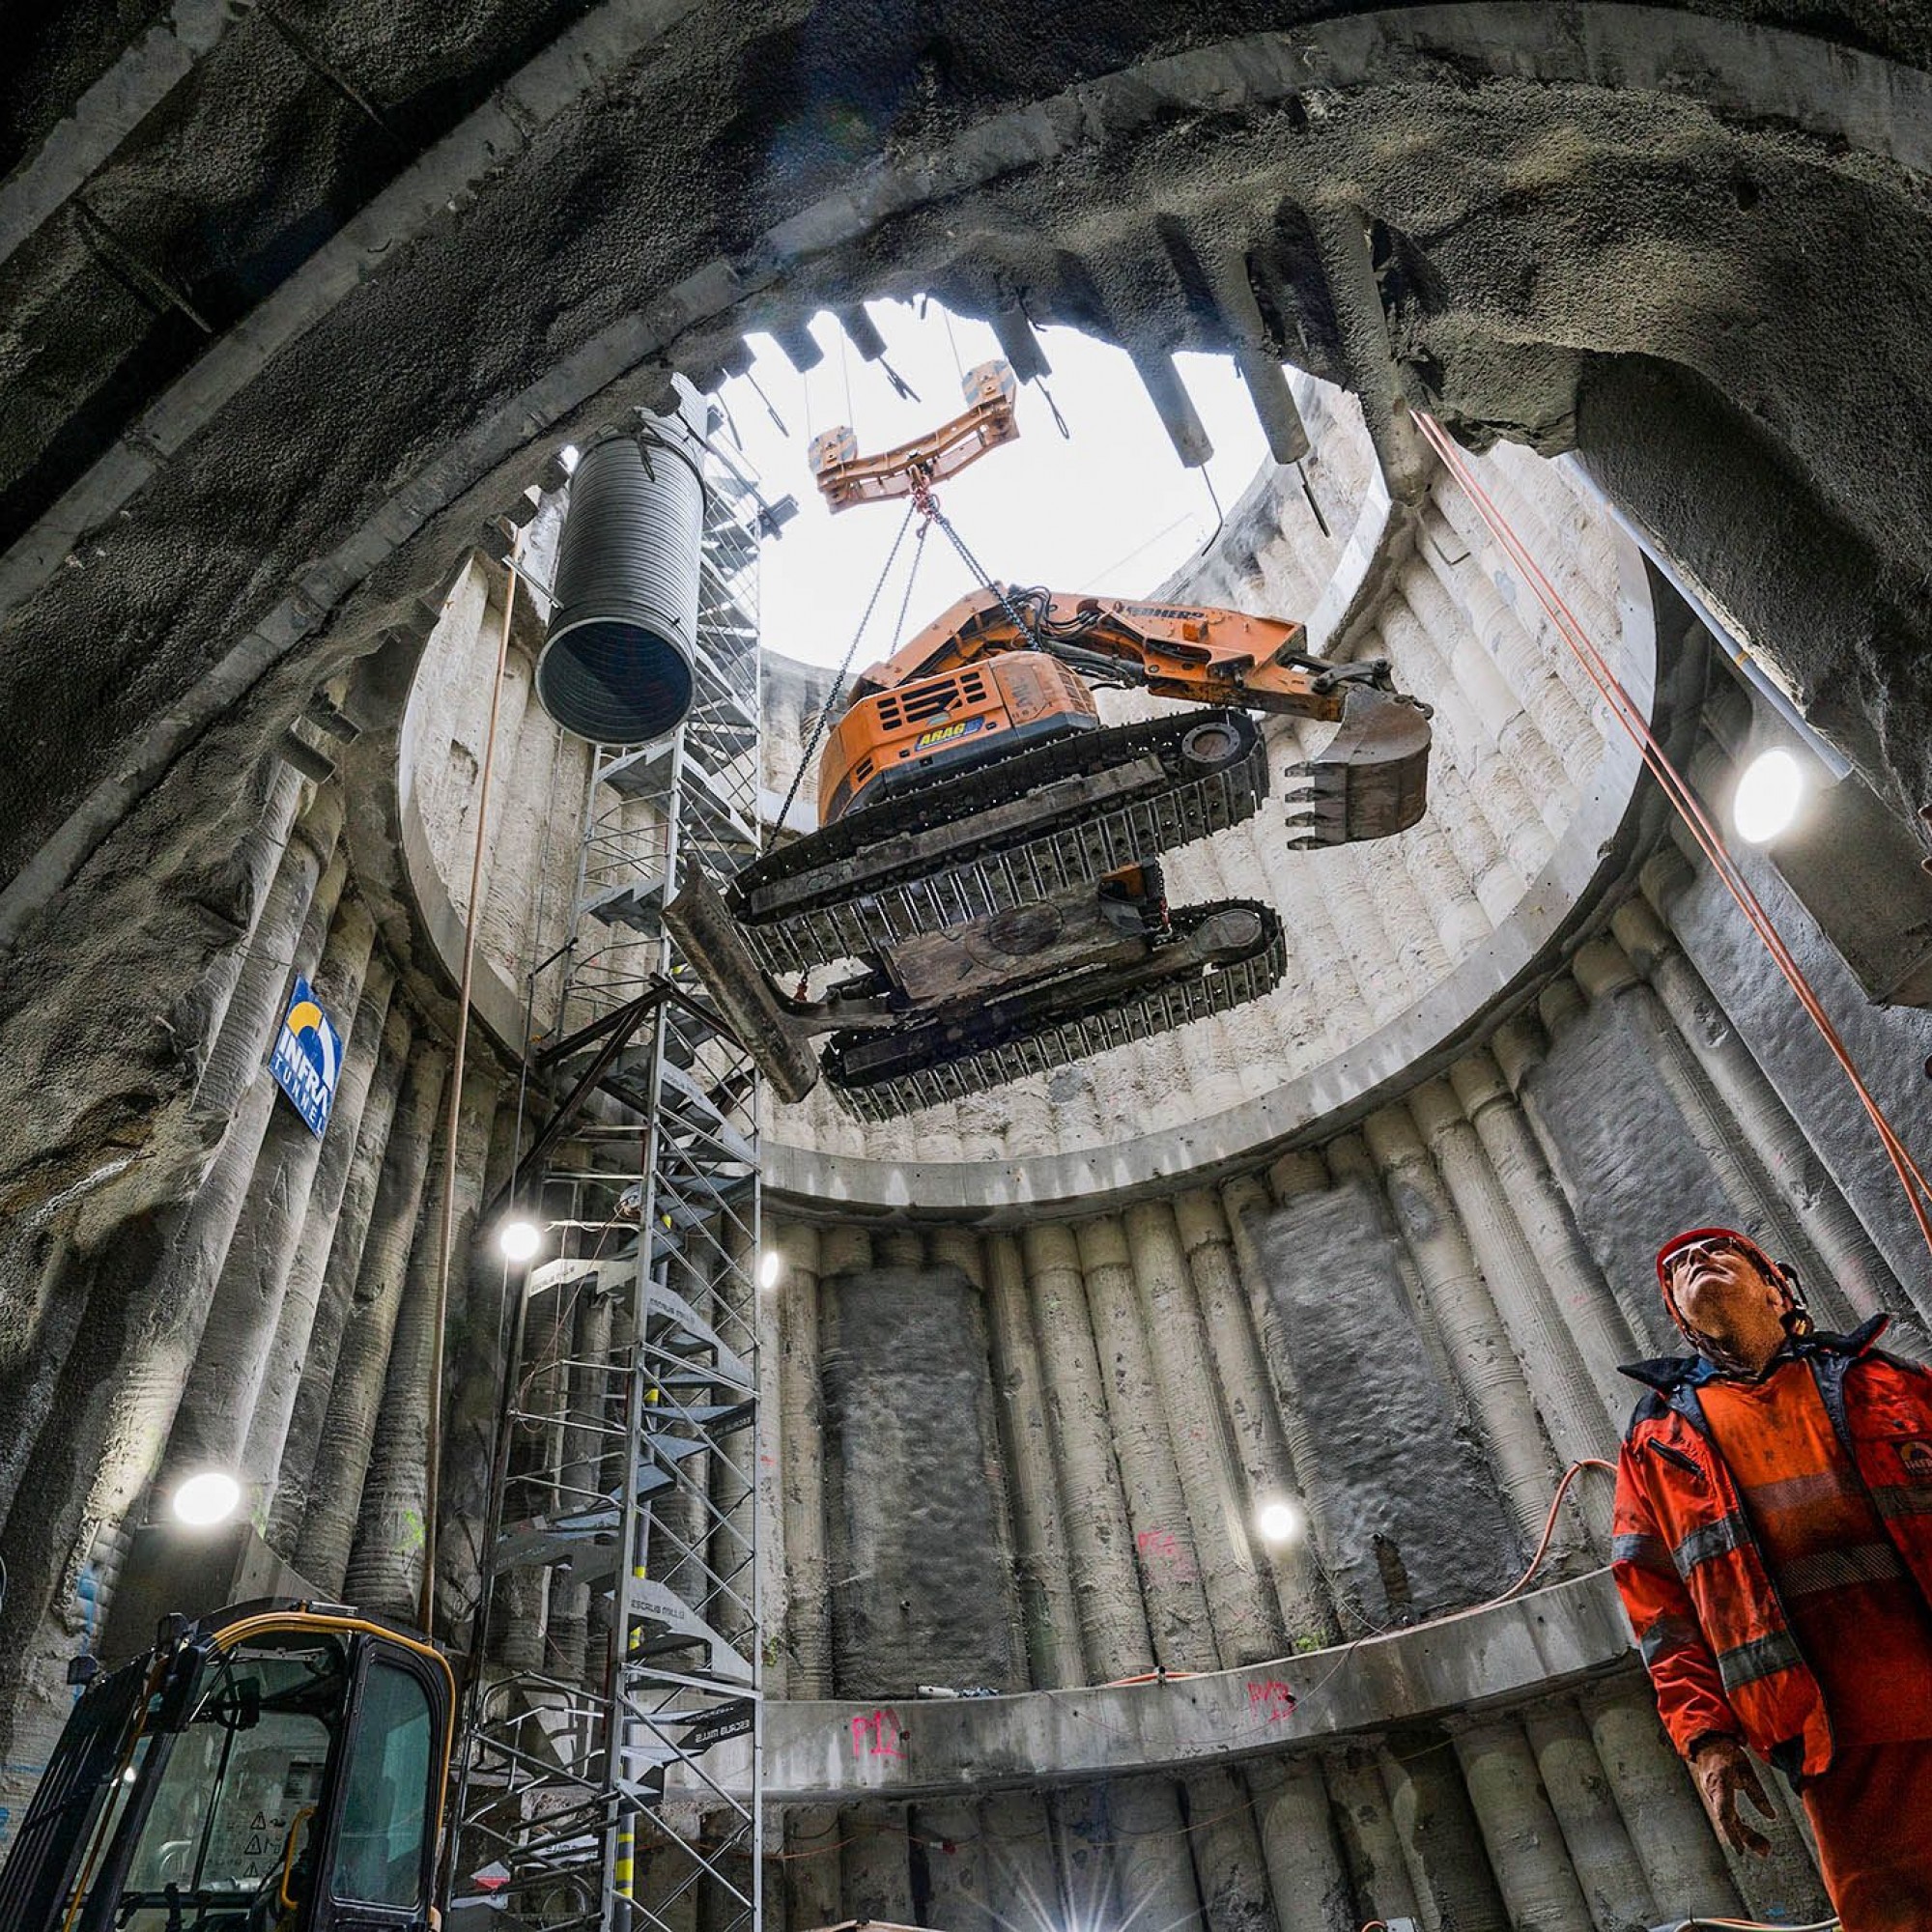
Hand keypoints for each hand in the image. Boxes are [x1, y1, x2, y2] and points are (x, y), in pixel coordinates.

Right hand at [1688, 1734, 1776, 1855]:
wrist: (1708, 1743)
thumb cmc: (1726, 1753)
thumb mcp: (1745, 1769)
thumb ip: (1757, 1793)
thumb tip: (1771, 1815)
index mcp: (1719, 1786)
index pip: (1724, 1815)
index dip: (1733, 1834)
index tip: (1740, 1851)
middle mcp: (1713, 1795)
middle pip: (1729, 1822)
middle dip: (1746, 1838)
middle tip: (1765, 1850)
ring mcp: (1714, 1797)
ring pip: (1729, 1821)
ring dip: (1745, 1835)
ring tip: (1764, 1846)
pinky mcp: (1717, 1798)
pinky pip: (1727, 1816)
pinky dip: (1739, 1827)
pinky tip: (1750, 1834)